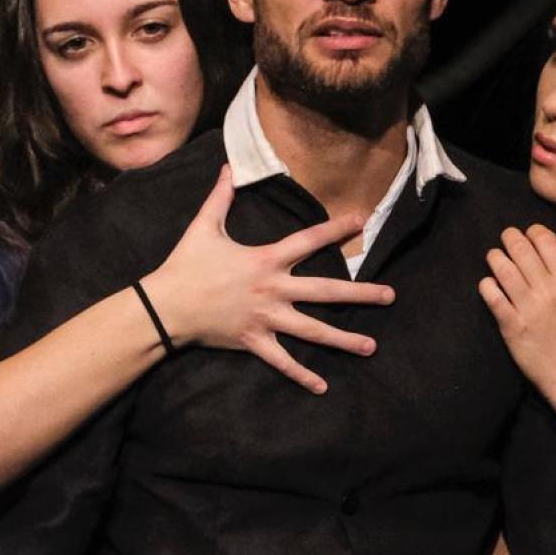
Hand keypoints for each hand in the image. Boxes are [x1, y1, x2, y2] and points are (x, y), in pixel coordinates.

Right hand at [142, 165, 394, 393]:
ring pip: (312, 331)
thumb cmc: (185, 265)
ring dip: (343, 340)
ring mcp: (265, 318)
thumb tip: (228, 168)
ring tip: (371, 346)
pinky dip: (301, 375)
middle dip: (360, 293)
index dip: (335, 229)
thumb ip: (220, 197)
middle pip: (325, 292)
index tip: (361, 221)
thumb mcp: (203, 227)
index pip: (308, 240)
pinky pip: (282, 361)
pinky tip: (323, 386)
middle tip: (390, 296)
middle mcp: (273, 289)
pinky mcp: (253, 340)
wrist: (165, 306)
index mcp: (265, 260)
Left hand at [478, 224, 555, 403]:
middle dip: (510, 237)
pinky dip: (487, 285)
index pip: (548, 242)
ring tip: (494, 255)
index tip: (529, 232)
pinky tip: (488, 283)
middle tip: (506, 236)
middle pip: (522, 250)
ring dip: (495, 257)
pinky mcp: (511, 325)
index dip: (535, 231)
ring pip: (504, 269)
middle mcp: (549, 291)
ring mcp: (529, 308)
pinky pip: (493, 296)